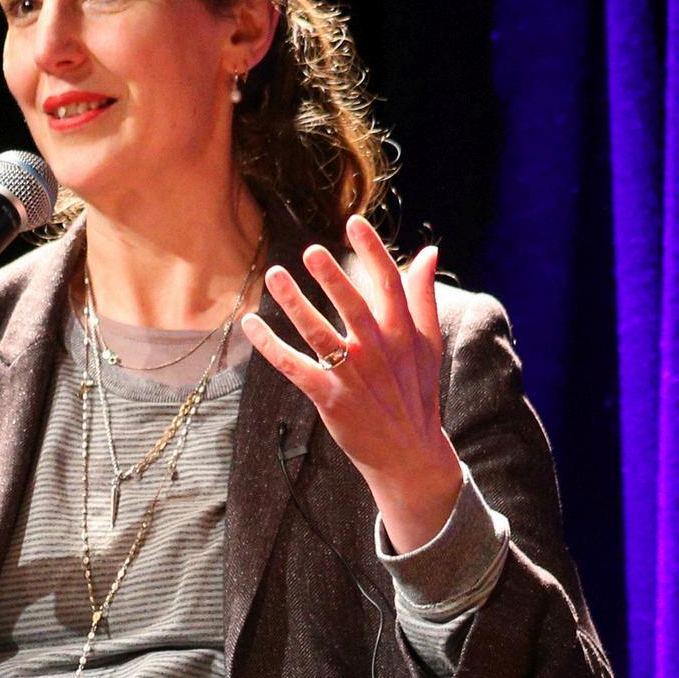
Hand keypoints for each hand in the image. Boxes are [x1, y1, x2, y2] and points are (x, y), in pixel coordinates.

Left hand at [240, 216, 464, 552]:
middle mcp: (379, 352)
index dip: (372, 252)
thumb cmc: (415, 392)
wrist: (409, 454)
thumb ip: (423, 297)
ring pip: (319, 333)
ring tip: (274, 274)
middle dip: (332, 278)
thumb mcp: (427, 345)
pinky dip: (270, 346)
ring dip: (295, 304)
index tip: (353, 223)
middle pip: (353, 307)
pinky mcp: (330, 399)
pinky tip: (250, 323)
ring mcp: (353, 376)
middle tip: (310, 250)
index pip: (389, 284)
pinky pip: (294, 367)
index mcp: (403, 334)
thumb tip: (428, 252)